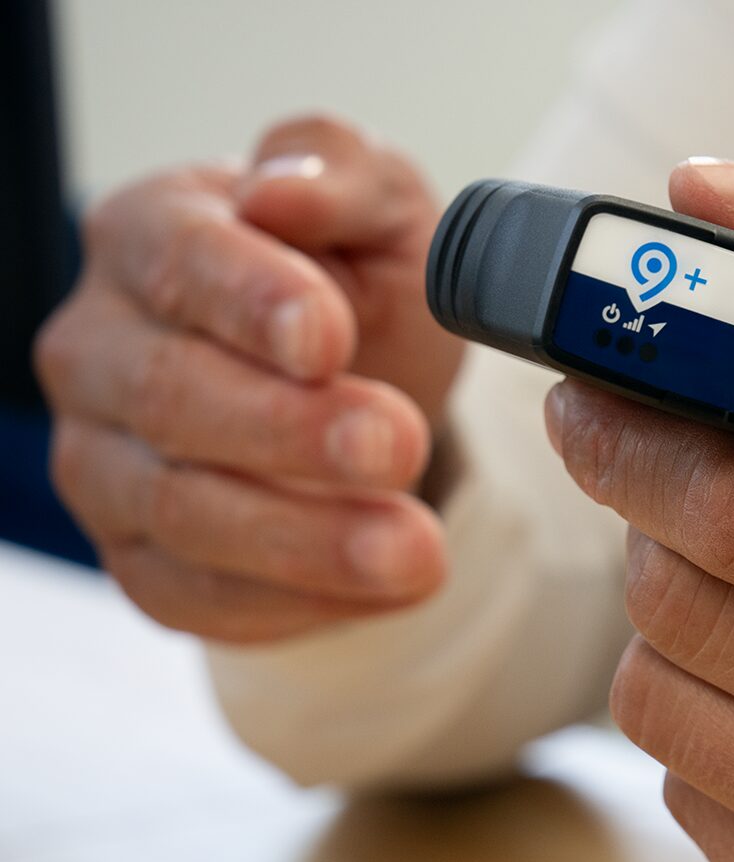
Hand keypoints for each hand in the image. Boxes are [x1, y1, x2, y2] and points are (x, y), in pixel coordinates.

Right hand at [35, 114, 461, 642]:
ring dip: (305, 540)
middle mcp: (100, 347)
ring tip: (417, 552)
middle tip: (397, 446)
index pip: (181, 263)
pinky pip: (190, 594)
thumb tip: (283, 188)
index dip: (253, 302)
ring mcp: (102, 457)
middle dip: (291, 432)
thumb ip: (339, 171)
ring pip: (177, 511)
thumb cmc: (355, 276)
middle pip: (171, 397)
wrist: (358, 378)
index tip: (329, 339)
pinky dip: (290, 603)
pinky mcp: (136, 553)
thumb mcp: (383, 206)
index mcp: (149, 235)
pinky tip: (382, 593)